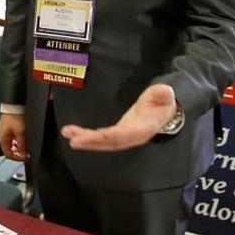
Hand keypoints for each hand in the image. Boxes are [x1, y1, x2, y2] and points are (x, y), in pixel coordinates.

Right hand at [0, 113, 27, 159]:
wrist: (14, 105)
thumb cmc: (14, 116)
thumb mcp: (20, 133)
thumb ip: (21, 145)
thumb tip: (23, 155)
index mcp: (2, 139)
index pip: (8, 154)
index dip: (17, 158)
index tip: (26, 158)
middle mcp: (2, 137)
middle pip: (10, 150)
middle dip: (19, 153)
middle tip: (28, 153)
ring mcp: (5, 133)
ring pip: (12, 145)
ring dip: (20, 147)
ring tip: (28, 146)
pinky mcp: (9, 128)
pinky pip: (13, 139)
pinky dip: (19, 141)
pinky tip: (25, 140)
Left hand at [60, 84, 177, 151]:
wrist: (163, 111)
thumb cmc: (162, 103)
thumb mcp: (164, 95)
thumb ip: (163, 94)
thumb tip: (166, 92)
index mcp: (142, 128)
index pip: (124, 134)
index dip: (109, 136)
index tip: (94, 136)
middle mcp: (131, 137)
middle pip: (110, 142)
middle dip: (92, 142)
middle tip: (74, 139)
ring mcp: (123, 137)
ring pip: (103, 142)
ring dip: (85, 140)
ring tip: (68, 133)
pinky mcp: (117, 134)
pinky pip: (101, 138)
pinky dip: (86, 136)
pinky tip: (72, 133)